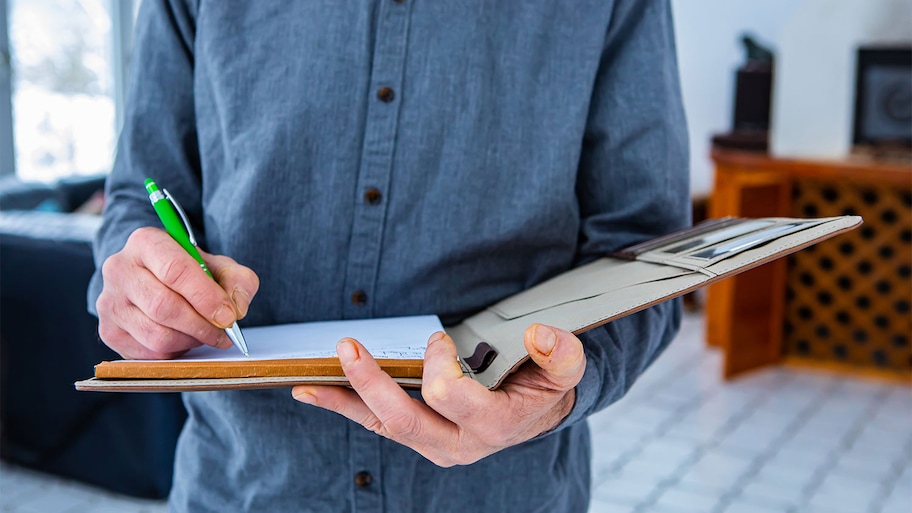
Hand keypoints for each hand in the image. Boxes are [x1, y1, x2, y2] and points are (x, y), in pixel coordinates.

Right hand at [96, 227, 258, 358]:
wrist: (153, 278)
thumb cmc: (188, 270)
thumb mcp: (218, 265)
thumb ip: (238, 280)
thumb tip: (236, 309)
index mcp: (146, 242)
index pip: (176, 270)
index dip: (206, 297)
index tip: (229, 315)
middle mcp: (119, 269)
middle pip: (164, 306)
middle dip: (201, 324)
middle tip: (224, 331)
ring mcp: (109, 302)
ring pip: (156, 335)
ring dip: (190, 340)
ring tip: (205, 333)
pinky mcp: (108, 330)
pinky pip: (148, 353)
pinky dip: (175, 351)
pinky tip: (185, 338)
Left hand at [291, 323, 584, 466]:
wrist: (534, 414)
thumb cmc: (543, 386)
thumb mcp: (565, 368)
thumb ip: (561, 353)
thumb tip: (539, 334)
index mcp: (491, 425)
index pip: (450, 396)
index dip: (439, 363)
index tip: (439, 338)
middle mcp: (456, 444)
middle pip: (403, 419)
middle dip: (371, 382)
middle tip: (347, 348)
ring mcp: (432, 444)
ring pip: (381, 425)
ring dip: (345, 398)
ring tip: (306, 378)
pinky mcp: (415, 436)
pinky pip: (373, 424)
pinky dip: (342, 406)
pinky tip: (311, 390)